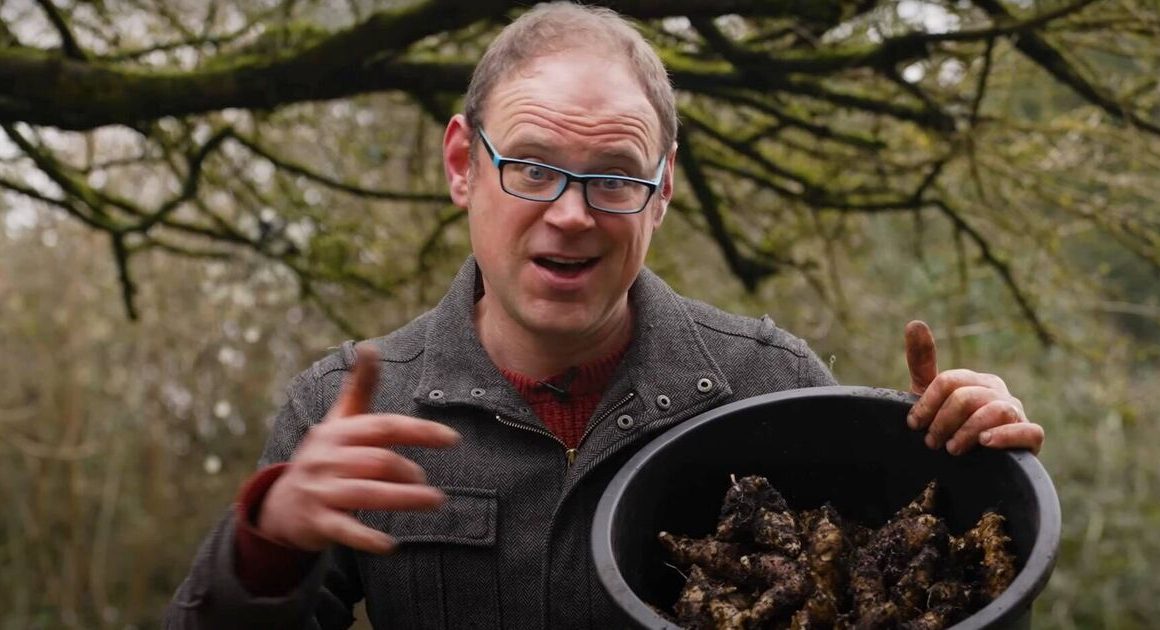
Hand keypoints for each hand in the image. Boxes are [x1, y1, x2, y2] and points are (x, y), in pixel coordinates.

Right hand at [258, 344, 460, 552]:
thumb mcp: (338, 422)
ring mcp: (321, 490)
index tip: (453, 439)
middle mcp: (328, 458)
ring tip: (435, 502)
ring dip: (404, 499)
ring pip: (367, 494)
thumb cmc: (324, 458)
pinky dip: (367, 538)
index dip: (420, 431)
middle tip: (430, 486)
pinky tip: (390, 545)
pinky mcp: (317, 521)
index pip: (384, 427)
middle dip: (409, 472)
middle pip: (378, 461)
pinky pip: (346, 530)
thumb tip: (370, 346)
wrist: (279, 504)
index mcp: (338, 431)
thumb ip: (360, 388)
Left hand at [904, 320, 1043, 455]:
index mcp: (977, 381)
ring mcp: (1017, 414)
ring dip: (967, 431)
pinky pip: (1029, 431)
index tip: (913, 424)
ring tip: (952, 448)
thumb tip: (914, 322)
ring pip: (995, 411)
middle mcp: (999, 393)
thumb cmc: (950, 427)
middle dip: (943, 421)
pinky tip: (985, 443)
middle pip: (967, 397)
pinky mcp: (1031, 438)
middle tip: (931, 443)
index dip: (926, 403)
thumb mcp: (930, 394)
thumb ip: (923, 361)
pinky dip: (1006, 436)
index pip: (949, 382)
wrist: (972, 465)